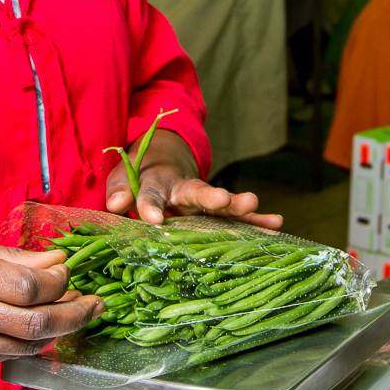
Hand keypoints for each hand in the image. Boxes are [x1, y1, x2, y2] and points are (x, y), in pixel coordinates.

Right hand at [0, 237, 100, 366]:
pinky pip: (5, 355)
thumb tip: (56, 263)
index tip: (70, 270)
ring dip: (58, 331)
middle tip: (94, 303)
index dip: (61, 280)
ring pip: (26, 345)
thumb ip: (12, 258)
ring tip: (76, 314)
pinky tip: (40, 326)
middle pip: (36, 323)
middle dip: (74, 314)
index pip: (30, 287)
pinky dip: (29, 342)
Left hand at [105, 129, 282, 229]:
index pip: (151, 194)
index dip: (151, 205)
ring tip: (255, 203)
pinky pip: (237, 218)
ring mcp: (202, 201)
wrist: (163, 163)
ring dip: (237, 205)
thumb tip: (113, 205)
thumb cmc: (138, 179)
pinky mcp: (216, 212)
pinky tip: (276, 226)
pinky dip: (255, 221)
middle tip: (223, 199)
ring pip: (221, 204)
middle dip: (210, 196)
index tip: (153, 219)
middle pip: (196, 192)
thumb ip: (119, 191)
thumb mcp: (123, 180)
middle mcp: (183, 189)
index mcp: (156, 183)